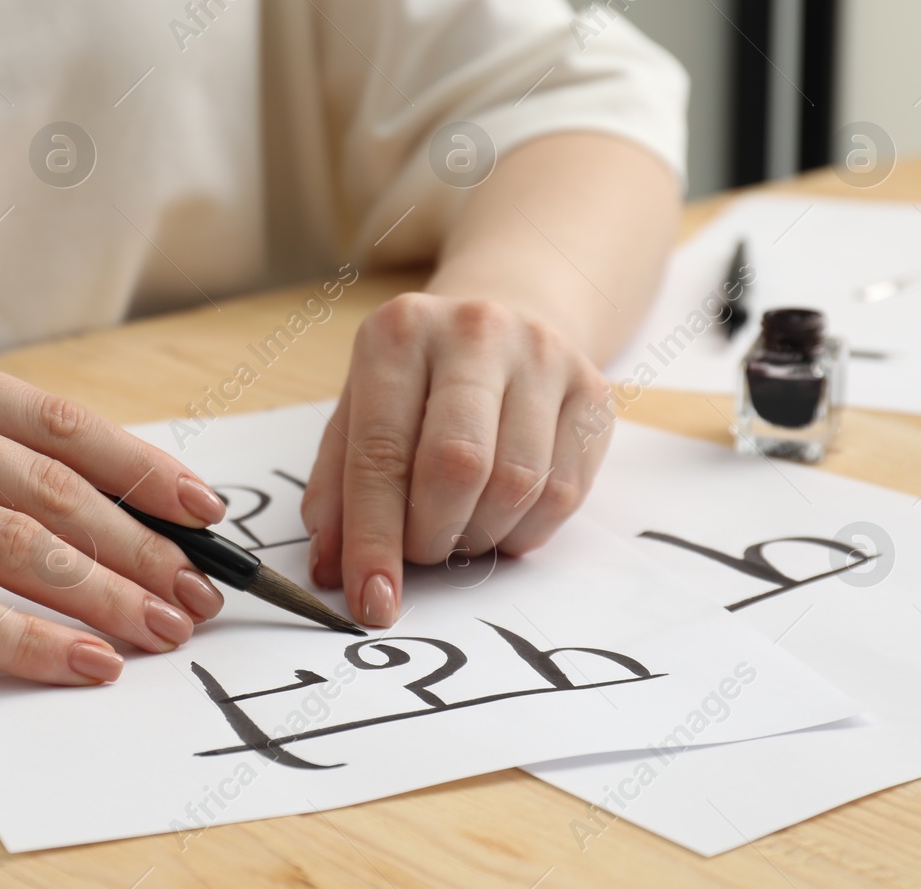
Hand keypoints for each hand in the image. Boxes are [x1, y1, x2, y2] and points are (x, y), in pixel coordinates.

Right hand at [0, 342, 229, 684]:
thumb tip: (97, 504)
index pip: (60, 423)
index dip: (144, 470)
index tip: (206, 514)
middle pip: (53, 489)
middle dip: (141, 551)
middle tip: (197, 597)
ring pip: (18, 545)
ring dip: (105, 598)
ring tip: (159, 635)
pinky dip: (31, 642)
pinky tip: (82, 665)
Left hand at [300, 294, 611, 627]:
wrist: (507, 318)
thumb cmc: (418, 383)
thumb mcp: (358, 415)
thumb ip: (338, 488)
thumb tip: (328, 569)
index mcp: (399, 332)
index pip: (380, 453)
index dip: (373, 539)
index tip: (373, 601)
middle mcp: (474, 331)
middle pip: (457, 465)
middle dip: (431, 535)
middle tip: (421, 550)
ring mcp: (543, 356)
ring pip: (517, 485)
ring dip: (479, 537)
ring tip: (459, 526)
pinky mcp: (592, 392)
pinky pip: (564, 493)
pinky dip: (525, 530)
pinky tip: (502, 515)